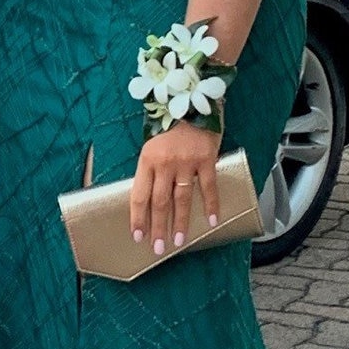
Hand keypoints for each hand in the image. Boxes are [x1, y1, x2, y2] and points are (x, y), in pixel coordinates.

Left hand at [129, 118, 221, 255]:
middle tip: (158, 248)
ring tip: (179, 241)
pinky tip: (211, 220)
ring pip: (182, 198)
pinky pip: (208, 186)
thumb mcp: (152, 146)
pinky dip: (210, 204)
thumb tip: (149, 200)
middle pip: (160, 202)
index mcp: (147, 159)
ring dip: (180, 222)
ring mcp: (186, 161)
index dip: (138, 218)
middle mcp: (165, 162)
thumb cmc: (169, 126)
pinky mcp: (206, 158)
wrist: (191, 100)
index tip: (138, 236)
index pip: (139, 195)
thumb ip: (151, 170)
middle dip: (158, 228)